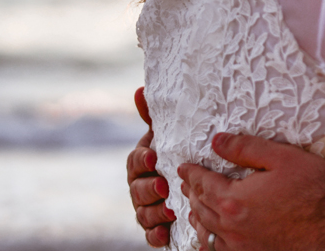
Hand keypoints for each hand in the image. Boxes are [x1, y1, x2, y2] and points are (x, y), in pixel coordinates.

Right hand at [127, 87, 174, 246]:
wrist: (190, 180)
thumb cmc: (175, 152)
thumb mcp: (167, 134)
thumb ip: (154, 116)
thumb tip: (140, 90)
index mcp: (141, 162)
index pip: (135, 161)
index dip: (142, 159)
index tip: (154, 157)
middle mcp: (139, 186)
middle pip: (137, 190)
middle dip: (149, 188)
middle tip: (163, 186)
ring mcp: (146, 208)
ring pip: (144, 213)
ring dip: (155, 212)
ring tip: (170, 209)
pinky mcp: (156, 227)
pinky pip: (152, 235)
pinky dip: (157, 235)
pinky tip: (167, 233)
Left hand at [180, 133, 324, 250]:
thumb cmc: (315, 190)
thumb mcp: (282, 157)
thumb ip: (246, 148)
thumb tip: (217, 142)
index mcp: (234, 200)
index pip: (203, 184)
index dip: (191, 173)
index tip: (183, 166)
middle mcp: (232, 227)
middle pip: (201, 208)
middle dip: (191, 193)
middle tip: (186, 184)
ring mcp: (242, 247)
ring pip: (208, 233)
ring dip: (197, 218)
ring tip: (194, 209)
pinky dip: (211, 241)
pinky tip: (214, 238)